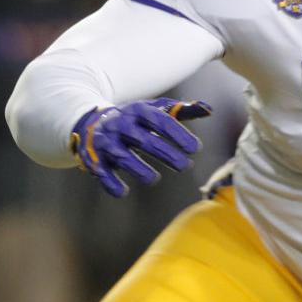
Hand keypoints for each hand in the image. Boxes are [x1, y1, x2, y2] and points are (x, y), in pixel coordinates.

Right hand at [71, 98, 212, 197]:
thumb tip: (209, 110)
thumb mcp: (156, 109)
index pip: (161, 121)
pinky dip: (110, 183)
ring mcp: (105, 141)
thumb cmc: (136, 118)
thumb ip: (182, 111)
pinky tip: (123, 192)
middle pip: (144, 140)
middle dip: (165, 153)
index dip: (178, 134)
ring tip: (154, 179)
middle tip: (184, 166)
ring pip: (122, 156)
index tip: (195, 148)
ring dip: (138, 169)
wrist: (92, 121)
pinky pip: (101, 171)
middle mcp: (120, 124)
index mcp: (138, 110)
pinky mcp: (93, 157)